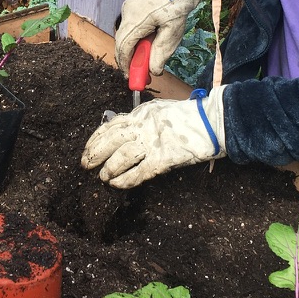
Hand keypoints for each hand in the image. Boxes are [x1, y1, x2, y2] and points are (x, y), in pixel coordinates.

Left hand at [82, 88, 225, 187]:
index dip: (95, 138)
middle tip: (85, 165)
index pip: (111, 125)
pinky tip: (117, 184)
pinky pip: (139, 171)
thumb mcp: (158, 113)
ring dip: (110, 168)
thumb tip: (119, 134)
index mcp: (141, 113)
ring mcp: (154, 141)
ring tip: (103, 177)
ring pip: (122, 156)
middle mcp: (144, 125)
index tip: (87, 149)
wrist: (213, 122)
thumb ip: (139, 122)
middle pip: (111, 139)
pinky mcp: (164, 158)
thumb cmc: (187, 119)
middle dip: (95, 153)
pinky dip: (125, 179)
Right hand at [115, 0, 211, 75]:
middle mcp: (128, 12)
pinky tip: (150, 40)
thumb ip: (161, 52)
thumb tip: (153, 71)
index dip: (125, 64)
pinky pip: (130, 26)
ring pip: (126, 34)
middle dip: (130, 59)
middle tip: (143, 73)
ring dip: (134, 48)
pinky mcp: (132, 5)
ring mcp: (128, 7)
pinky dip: (136, 37)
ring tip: (149, 57)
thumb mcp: (173, 31)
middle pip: (122, 41)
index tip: (131, 77)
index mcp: (136, 19)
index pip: (123, 46)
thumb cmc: (178, 2)